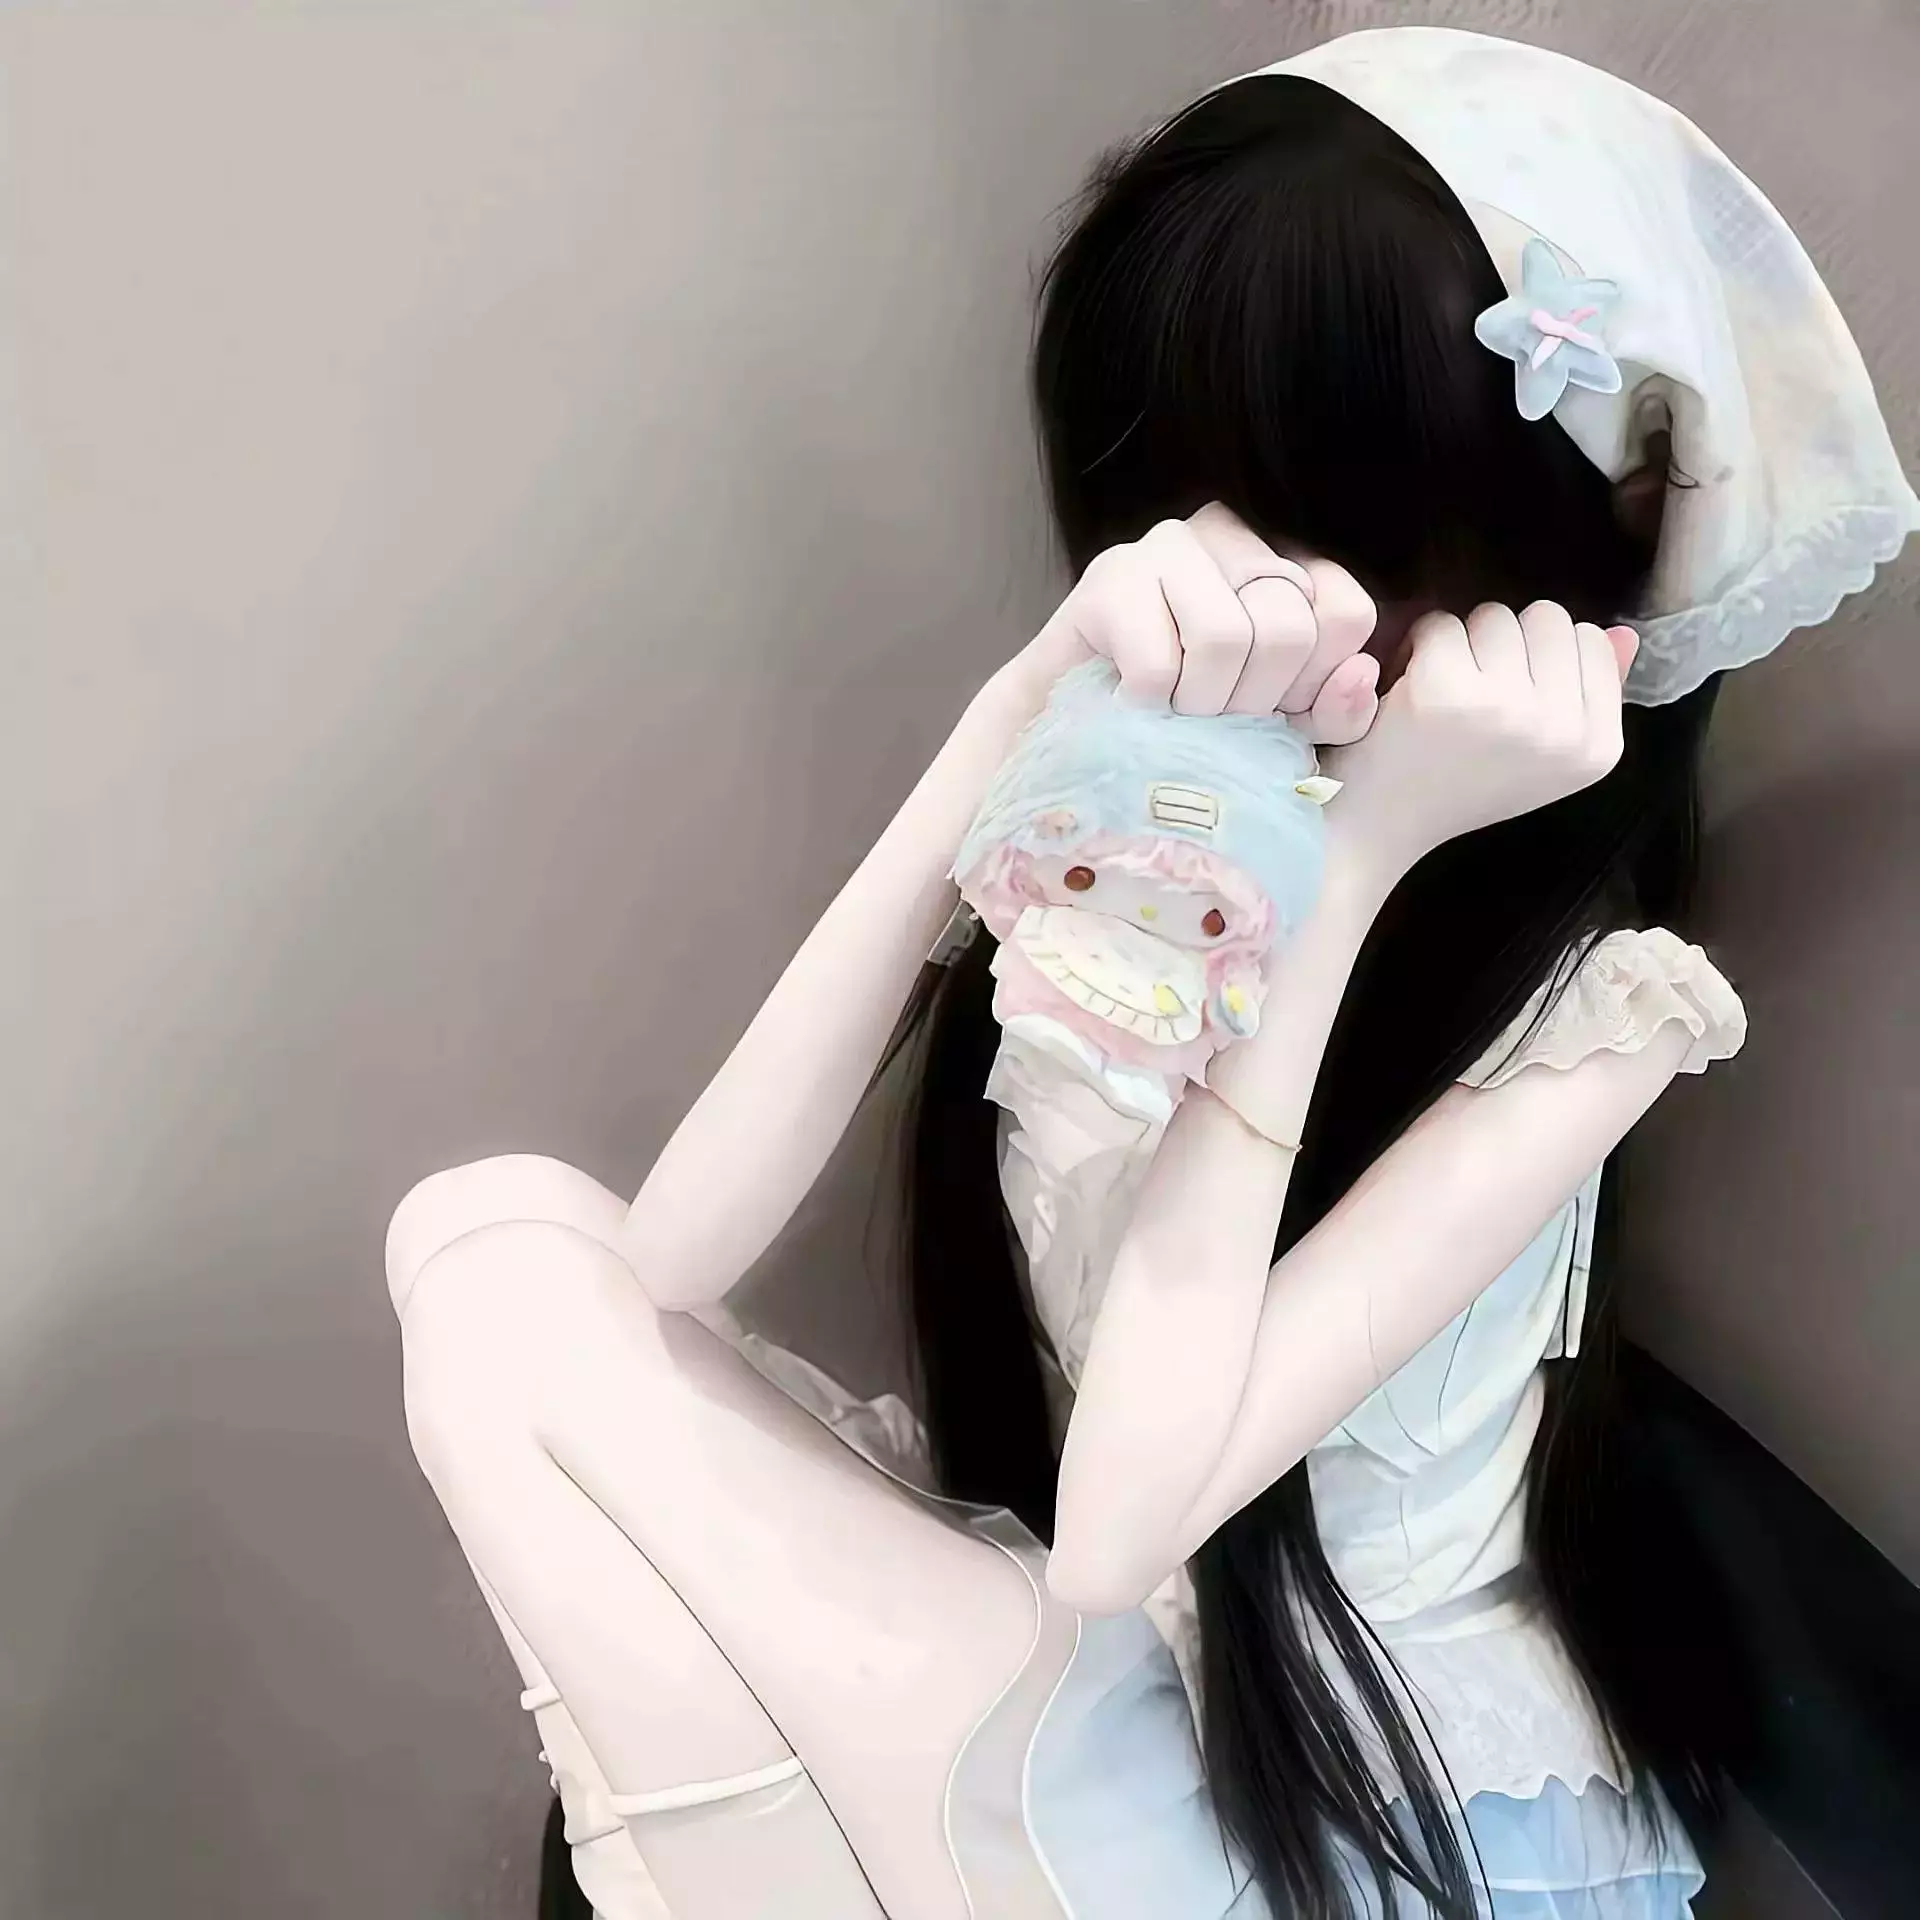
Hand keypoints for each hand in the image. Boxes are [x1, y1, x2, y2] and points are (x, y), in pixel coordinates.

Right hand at [1013, 503, 1381, 745]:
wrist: (1082, 733)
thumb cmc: (1190, 721)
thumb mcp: (1282, 726)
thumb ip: (1335, 711)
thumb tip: (1361, 673)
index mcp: (1287, 557)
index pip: (1345, 613)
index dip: (1314, 684)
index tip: (1273, 711)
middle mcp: (1233, 531)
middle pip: (1286, 630)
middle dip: (1251, 703)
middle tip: (1214, 718)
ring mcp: (1167, 544)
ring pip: (1223, 639)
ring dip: (1197, 705)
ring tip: (1175, 710)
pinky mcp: (1109, 576)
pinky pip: (1157, 664)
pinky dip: (1148, 707)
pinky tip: (1133, 701)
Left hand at [1320, 601, 1640, 884]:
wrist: (1379, 829)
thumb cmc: (1458, 786)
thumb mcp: (1542, 753)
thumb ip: (1593, 693)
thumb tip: (1624, 635)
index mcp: (1598, 749)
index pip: (1589, 640)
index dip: (1540, 656)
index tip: (1508, 701)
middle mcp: (1562, 731)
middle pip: (1547, 617)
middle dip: (1504, 642)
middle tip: (1472, 697)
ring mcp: (1506, 709)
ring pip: (1494, 614)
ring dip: (1462, 643)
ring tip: (1442, 697)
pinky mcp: (1445, 691)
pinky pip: (1442, 623)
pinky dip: (1419, 647)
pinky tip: (1409, 693)